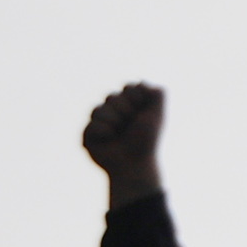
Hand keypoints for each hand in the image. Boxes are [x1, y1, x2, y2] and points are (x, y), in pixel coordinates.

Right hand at [81, 83, 165, 197]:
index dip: (136, 98)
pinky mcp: (89, 135)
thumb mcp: (158, 114)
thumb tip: (144, 83)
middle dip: (125, 110)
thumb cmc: (147, 140)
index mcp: (132, 105)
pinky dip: (103, 132)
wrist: (134, 163)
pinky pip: (91, 125)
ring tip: (119, 133)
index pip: (128, 87)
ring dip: (113, 121)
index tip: (142, 112)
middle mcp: (115, 112)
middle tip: (131, 125)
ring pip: (98, 109)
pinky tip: (109, 140)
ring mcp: (101, 123)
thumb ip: (158, 94)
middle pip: (112, 96)